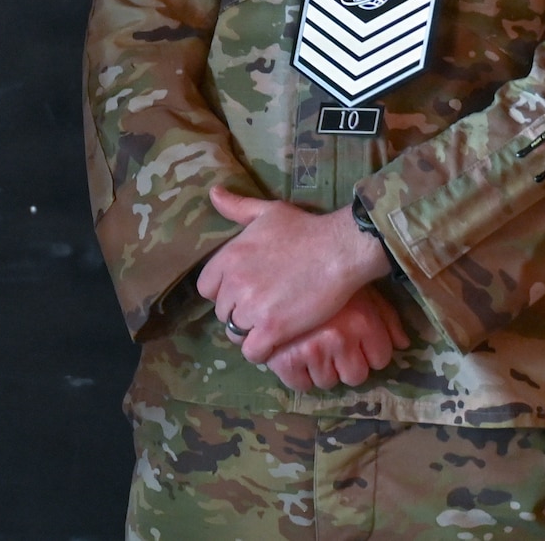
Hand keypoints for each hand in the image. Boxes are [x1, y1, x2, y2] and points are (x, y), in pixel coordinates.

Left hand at [196, 186, 388, 364]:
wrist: (339, 250)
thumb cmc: (305, 229)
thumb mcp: (268, 211)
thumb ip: (237, 207)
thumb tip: (213, 193)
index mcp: (228, 257)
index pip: (206, 288)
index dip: (224, 292)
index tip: (244, 291)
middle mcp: (233, 283)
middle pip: (223, 312)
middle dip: (240, 312)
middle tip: (264, 308)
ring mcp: (251, 307)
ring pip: (236, 333)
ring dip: (251, 333)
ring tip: (271, 325)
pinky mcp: (272, 328)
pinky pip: (253, 352)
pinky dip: (261, 352)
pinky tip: (276, 342)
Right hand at [264, 286, 411, 392]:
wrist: (279, 263)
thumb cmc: (324, 273)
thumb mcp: (361, 288)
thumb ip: (386, 317)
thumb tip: (403, 344)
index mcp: (362, 320)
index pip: (380, 359)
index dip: (369, 350)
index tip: (355, 339)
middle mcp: (340, 338)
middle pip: (356, 376)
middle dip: (346, 363)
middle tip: (331, 343)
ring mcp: (312, 350)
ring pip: (328, 381)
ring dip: (321, 368)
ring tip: (310, 343)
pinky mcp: (284, 360)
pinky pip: (301, 384)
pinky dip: (297, 373)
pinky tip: (294, 352)